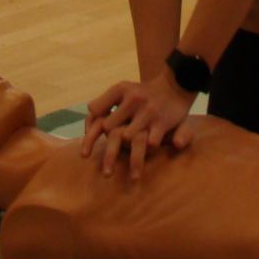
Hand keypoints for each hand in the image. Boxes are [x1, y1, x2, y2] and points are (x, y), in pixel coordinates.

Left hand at [79, 71, 193, 179]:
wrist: (173, 87)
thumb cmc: (140, 93)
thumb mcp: (122, 90)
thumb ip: (103, 104)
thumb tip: (88, 121)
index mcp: (120, 90)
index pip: (96, 112)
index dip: (90, 134)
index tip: (85, 154)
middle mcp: (133, 100)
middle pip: (110, 129)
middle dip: (108, 151)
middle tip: (106, 171)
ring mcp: (147, 111)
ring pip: (128, 138)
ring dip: (127, 154)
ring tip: (128, 172)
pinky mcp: (162, 123)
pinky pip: (151, 143)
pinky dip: (147, 150)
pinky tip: (146, 156)